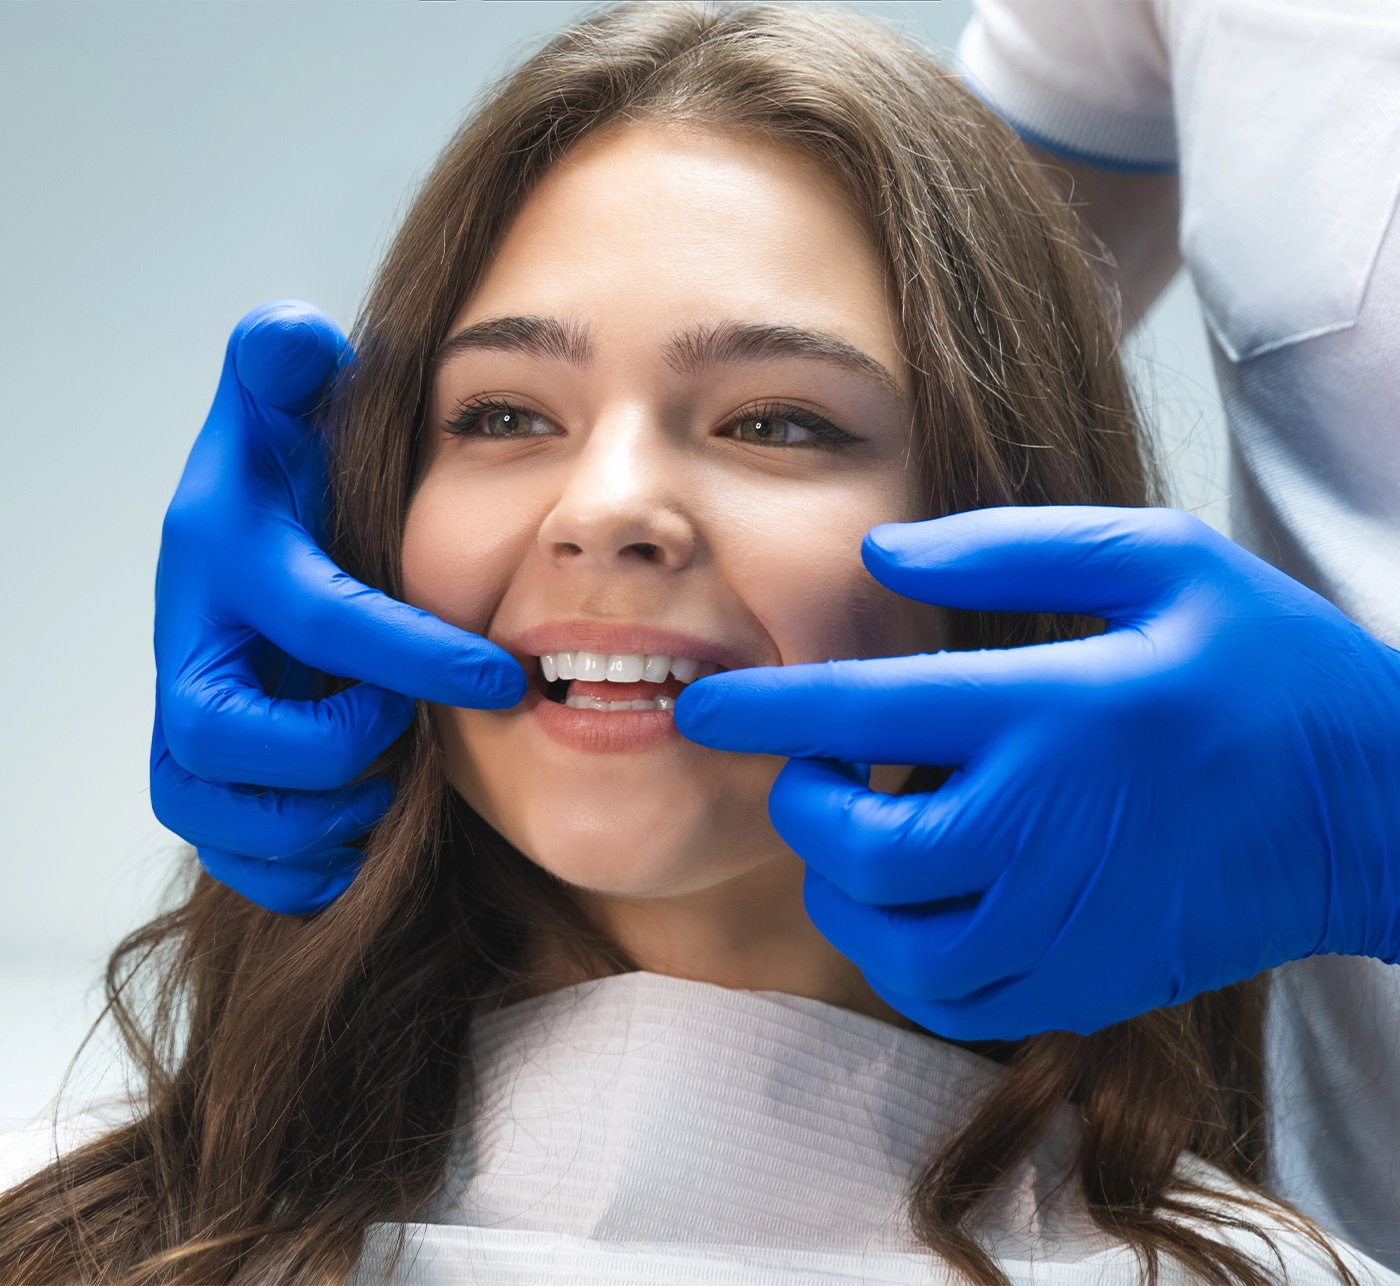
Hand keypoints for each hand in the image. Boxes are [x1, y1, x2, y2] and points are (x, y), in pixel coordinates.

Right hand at [151, 302, 525, 913]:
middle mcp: (188, 646)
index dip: (413, 654)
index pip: (316, 616)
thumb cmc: (291, 488)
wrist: (257, 563)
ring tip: (392, 789)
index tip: (503, 677)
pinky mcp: (203, 782)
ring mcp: (185, 722)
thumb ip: (285, 364)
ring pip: (216, 809)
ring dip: (320, 815)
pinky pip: (231, 857)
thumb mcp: (286, 412)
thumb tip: (295, 333)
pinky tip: (364, 843)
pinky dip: (300, 868)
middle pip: (223, 734)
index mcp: (221, 557)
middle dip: (333, 746)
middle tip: (410, 737)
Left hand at [675, 506, 1399, 1038]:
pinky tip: (917, 903)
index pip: (865, 710)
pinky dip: (900, 954)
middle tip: (812, 770)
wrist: (1381, 804)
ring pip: (890, 940)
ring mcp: (1065, 921)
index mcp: (1054, 711)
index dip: (765, 710)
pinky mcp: (1087, 981)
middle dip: (804, 807)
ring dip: (843, 886)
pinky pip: (949, 999)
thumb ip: (1010, 546)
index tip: (703, 706)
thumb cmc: (1270, 667)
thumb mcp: (1161, 558)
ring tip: (861, 834)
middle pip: (860, 848)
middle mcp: (1045, 827)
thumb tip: (882, 556)